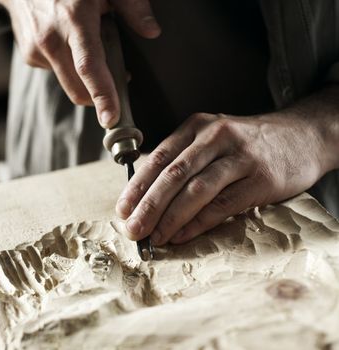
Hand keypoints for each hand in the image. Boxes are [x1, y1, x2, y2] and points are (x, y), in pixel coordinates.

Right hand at [0, 0, 160, 127]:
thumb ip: (132, 6)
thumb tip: (152, 31)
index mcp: (73, 19)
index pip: (89, 66)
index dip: (102, 95)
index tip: (111, 118)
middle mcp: (51, 38)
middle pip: (78, 88)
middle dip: (99, 97)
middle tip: (119, 84)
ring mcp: (37, 50)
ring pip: (68, 83)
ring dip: (84, 77)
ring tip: (88, 45)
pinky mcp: (29, 57)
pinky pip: (56, 72)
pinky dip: (68, 65)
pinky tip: (67, 42)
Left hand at [115, 111, 333, 245]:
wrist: (302, 136)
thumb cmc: (246, 144)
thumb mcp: (212, 139)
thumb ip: (183, 161)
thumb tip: (146, 196)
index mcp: (197, 127)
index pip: (159, 158)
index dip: (137, 185)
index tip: (122, 209)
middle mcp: (216, 137)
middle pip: (173, 174)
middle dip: (148, 205)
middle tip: (132, 229)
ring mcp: (240, 157)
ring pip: (197, 190)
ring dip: (170, 218)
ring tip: (153, 237)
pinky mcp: (261, 179)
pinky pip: (223, 204)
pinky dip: (199, 222)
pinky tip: (182, 235)